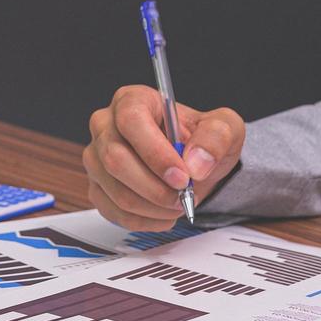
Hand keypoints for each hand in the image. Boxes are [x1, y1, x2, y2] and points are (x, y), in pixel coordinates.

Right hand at [83, 84, 244, 230]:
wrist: (191, 163)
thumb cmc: (198, 139)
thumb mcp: (223, 128)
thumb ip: (215, 138)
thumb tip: (196, 163)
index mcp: (131, 100)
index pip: (131, 121)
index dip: (155, 152)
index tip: (182, 176)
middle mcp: (106, 125)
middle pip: (115, 159)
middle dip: (155, 188)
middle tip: (184, 196)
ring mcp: (96, 158)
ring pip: (116, 191)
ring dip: (154, 207)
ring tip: (179, 204)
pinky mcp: (97, 187)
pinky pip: (114, 211)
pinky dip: (145, 221)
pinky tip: (164, 214)